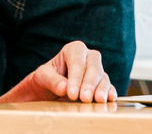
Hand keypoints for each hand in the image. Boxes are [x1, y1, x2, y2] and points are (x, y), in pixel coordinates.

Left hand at [0, 41, 116, 103]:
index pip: (77, 61)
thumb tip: (64, 87)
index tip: (72, 93)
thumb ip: (52, 81)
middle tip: (85, 98)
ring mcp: (96, 71)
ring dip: (101, 89)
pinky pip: (108, 86)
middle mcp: (87, 58)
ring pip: (103, 76)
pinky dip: (110, 92)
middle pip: (94, 66)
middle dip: (90, 83)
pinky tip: (110, 99)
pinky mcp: (101, 84)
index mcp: (73, 50)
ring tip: (98, 101)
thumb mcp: (42, 77)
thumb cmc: (45, 79)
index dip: (76, 77)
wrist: (48, 90)